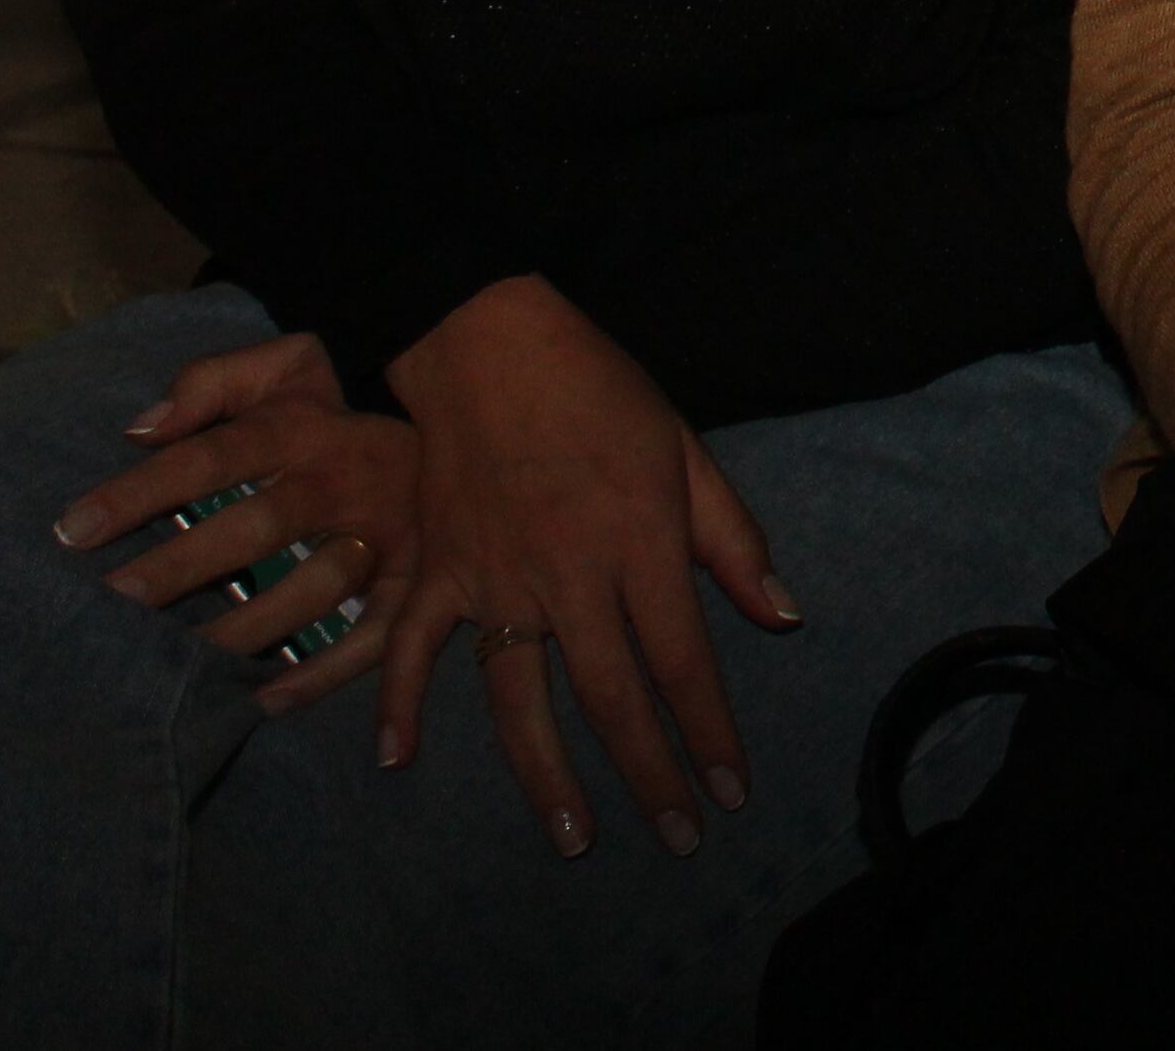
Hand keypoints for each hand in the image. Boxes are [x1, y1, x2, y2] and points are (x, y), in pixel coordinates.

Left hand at [51, 329, 415, 711]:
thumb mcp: (285, 364)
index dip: (139, 491)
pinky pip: (374, 633)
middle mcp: (340, 481)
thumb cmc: (335, 404)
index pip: (209, 457)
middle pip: (258, 525)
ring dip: (248, 628)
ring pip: (315, 587)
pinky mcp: (414, 578)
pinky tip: (265, 699)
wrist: (463, 412)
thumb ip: (211, 381)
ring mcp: (383, 533)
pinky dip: (326, 672)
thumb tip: (140, 428)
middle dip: (183, 566)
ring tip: (179, 663)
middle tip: (114, 603)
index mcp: (301, 427)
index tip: (71, 530)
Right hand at [368, 276, 798, 860]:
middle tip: (675, 839)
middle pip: (612, 697)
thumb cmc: (599, 389)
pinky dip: (397, 701)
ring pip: (519, 697)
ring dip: (545, 775)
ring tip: (571, 838)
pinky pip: (412, 645)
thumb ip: (732, 538)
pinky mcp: (438, 566)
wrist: (486, 335)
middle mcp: (568, 573)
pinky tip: (393, 759)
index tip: (729, 792)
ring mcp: (495, 575)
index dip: (708, 733)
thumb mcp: (686, 448)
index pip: (682, 661)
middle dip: (649, 776)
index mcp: (639, 543)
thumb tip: (781, 616)